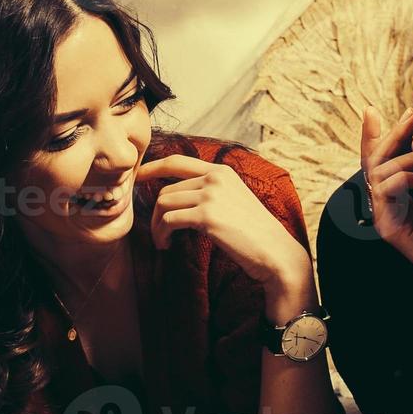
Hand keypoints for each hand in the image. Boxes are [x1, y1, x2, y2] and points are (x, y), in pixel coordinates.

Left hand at [137, 155, 309, 291]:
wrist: (275, 251)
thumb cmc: (255, 233)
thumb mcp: (234, 200)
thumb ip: (211, 192)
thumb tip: (180, 198)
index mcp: (221, 171)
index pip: (177, 161)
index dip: (152, 167)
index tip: (138, 177)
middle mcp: (215, 177)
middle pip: (167, 189)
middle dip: (155, 212)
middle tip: (158, 232)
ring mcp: (211, 194)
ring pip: (164, 203)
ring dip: (157, 226)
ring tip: (163, 241)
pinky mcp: (207, 215)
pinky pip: (169, 220)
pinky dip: (162, 234)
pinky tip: (167, 245)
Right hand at [360, 107, 412, 283]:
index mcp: (390, 194)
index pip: (374, 159)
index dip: (371, 135)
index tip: (373, 109)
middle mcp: (381, 204)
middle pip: (373, 160)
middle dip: (391, 135)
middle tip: (411, 115)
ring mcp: (381, 216)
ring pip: (379, 172)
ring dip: (406, 157)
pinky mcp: (387, 227)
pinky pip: (387, 190)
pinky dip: (405, 178)